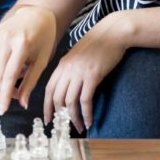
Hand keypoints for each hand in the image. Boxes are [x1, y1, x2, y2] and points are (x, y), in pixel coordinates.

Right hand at [0, 5, 57, 114]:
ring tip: (18, 70)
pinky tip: (9, 60)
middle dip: (6, 87)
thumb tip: (22, 104)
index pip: (10, 76)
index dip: (5, 95)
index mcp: (22, 44)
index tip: (2, 110)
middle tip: (18, 91)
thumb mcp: (41, 61)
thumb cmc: (43, 39)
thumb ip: (30, 83)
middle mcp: (6, 38)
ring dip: (3, 76)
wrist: (36, 14)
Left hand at [43, 12, 127, 130]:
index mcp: (62, 65)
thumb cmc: (98, 45)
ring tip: (79, 127)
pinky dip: (86, 113)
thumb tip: (69, 88)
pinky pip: (85, 100)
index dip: (47, 106)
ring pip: (70, 102)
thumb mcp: (78, 56)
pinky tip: (90, 121)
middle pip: (57, 98)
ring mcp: (79, 72)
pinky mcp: (93, 76)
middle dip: (59, 115)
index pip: (49, 90)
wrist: (113, 33)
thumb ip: (71, 70)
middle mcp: (67, 69)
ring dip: (73, 118)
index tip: (49, 119)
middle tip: (65, 127)